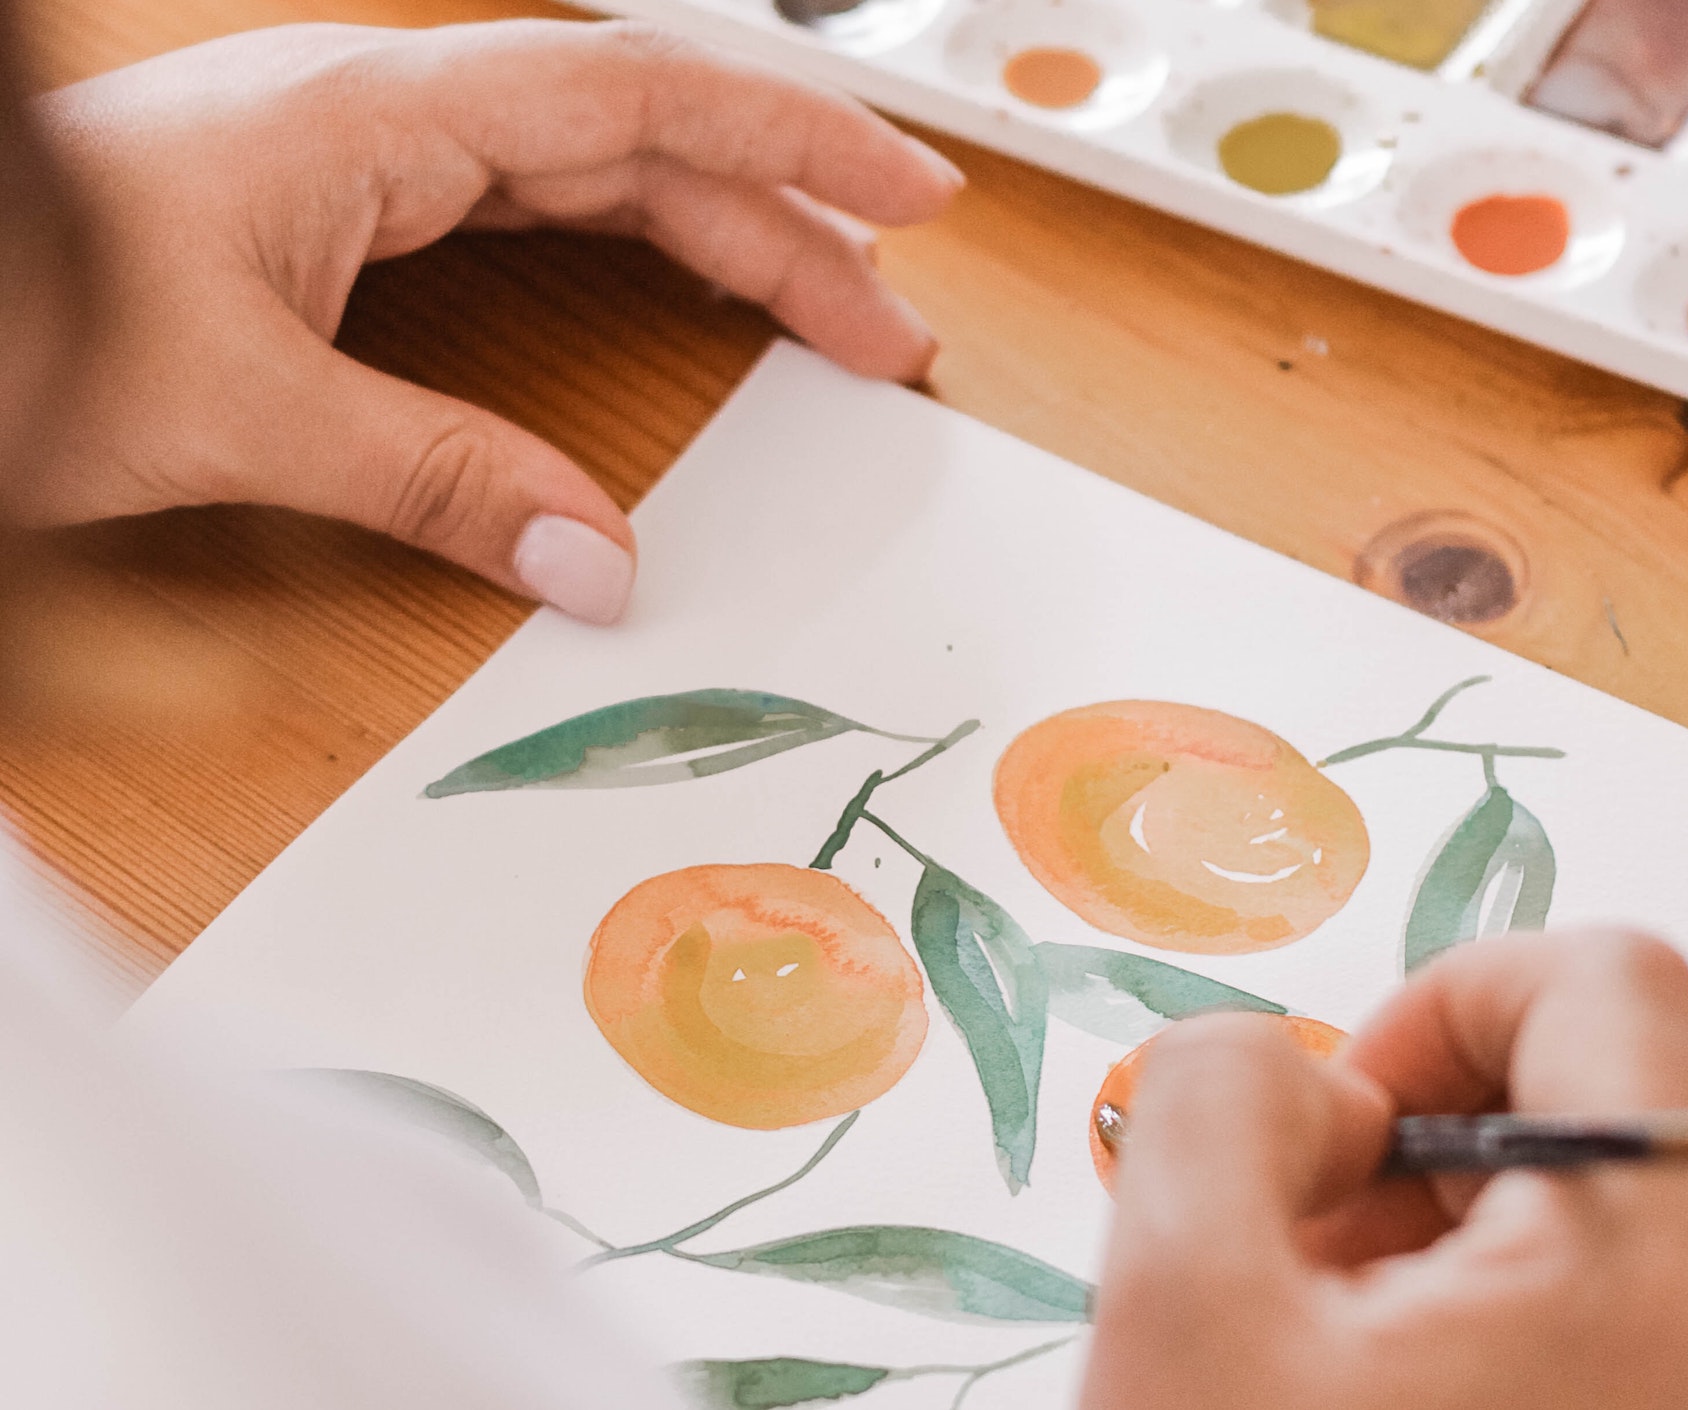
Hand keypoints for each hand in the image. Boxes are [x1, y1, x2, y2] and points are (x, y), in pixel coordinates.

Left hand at [23, 21, 960, 621]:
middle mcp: (393, 115)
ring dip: (725, 240)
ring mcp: (373, 158)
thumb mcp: (233, 410)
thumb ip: (433, 481)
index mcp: (382, 115)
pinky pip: (541, 211)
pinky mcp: (352, 211)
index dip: (795, 139)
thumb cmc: (19, 315)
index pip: (642, 97)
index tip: (909, 195)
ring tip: (827, 315)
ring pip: (600, 175)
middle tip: (892, 326)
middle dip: (789, 223)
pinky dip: (638, 253)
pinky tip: (682, 293)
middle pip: (646, 142)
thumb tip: (598, 561)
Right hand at [1082, 933, 1687, 1409]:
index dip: (1443, 1000)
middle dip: (1423, 1136)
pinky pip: (1614, 1309)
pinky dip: (1491, 1315)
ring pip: (1597, 1205)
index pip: (1600, 975)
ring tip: (1335, 1347)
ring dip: (1443, 1231)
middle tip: (1312, 1252)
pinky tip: (1387, 1400)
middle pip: (1598, 1089)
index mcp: (1643, 1252)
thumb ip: (1213, 1096)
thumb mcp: (1181, 1303)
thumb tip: (1309, 1080)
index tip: (1342, 1122)